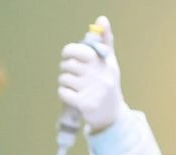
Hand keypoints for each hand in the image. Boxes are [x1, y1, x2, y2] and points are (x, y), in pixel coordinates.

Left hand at [58, 16, 128, 131]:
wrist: (112, 115)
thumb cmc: (107, 85)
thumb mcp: (109, 63)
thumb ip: (105, 41)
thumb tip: (101, 18)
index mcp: (106, 63)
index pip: (82, 50)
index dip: (70, 51)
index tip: (67, 55)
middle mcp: (101, 75)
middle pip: (69, 65)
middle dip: (66, 68)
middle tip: (70, 73)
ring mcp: (93, 90)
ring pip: (64, 78)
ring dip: (64, 82)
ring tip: (73, 86)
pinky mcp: (84, 104)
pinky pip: (63, 92)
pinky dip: (64, 94)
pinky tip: (71, 96)